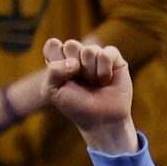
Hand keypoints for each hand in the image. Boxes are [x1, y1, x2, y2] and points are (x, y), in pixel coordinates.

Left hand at [40, 37, 135, 152]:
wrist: (102, 121)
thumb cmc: (76, 107)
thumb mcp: (52, 92)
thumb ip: (52, 71)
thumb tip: (75, 63)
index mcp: (60, 59)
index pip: (53, 44)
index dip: (57, 60)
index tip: (64, 78)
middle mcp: (78, 55)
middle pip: (72, 44)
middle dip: (76, 67)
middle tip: (82, 82)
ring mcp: (96, 55)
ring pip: (90, 50)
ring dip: (92, 73)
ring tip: (95, 84)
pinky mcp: (114, 58)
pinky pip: (106, 54)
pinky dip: (105, 71)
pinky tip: (107, 81)